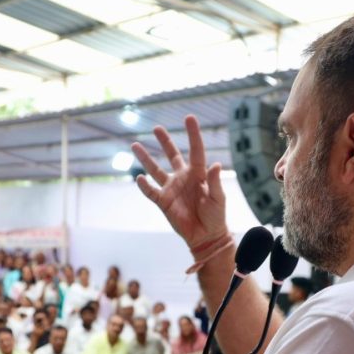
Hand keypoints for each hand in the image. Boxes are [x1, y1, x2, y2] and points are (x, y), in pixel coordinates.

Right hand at [132, 115, 226, 247]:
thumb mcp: (218, 198)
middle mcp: (183, 178)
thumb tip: (215, 164)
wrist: (206, 236)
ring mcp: (172, 189)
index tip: (189, 118)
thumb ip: (215, 181)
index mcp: (198, 174)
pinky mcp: (164, 202)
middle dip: (165, 141)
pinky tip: (138, 177)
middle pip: (172, 155)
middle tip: (157, 128)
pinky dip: (144, 186)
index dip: (193, 134)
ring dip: (145, 159)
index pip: (195, 150)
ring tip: (135, 145)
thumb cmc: (216, 215)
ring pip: (155, 170)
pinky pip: (151, 192)